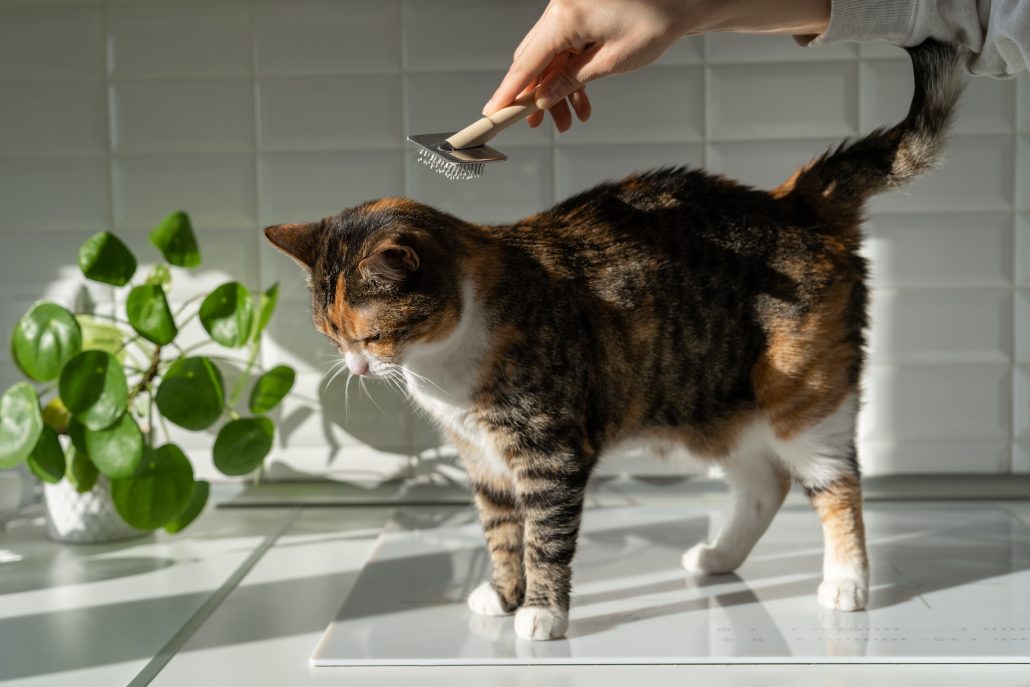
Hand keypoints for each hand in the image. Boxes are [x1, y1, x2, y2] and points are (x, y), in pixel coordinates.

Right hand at [483, 0, 690, 131]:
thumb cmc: (654, 24)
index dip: (509, 92)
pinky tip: (580, 100)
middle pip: (533, 59)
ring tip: (569, 120)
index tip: (492, 114)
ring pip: (549, 58)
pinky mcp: (578, 13)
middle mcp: (560, 8)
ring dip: (556, 89)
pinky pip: (564, 49)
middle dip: (536, 96)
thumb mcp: (611, 62)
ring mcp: (568, 9)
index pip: (527, 62)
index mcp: (565, 17)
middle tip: (539, 125)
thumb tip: (542, 99)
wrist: (678, 0)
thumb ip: (570, 81)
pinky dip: (569, 74)